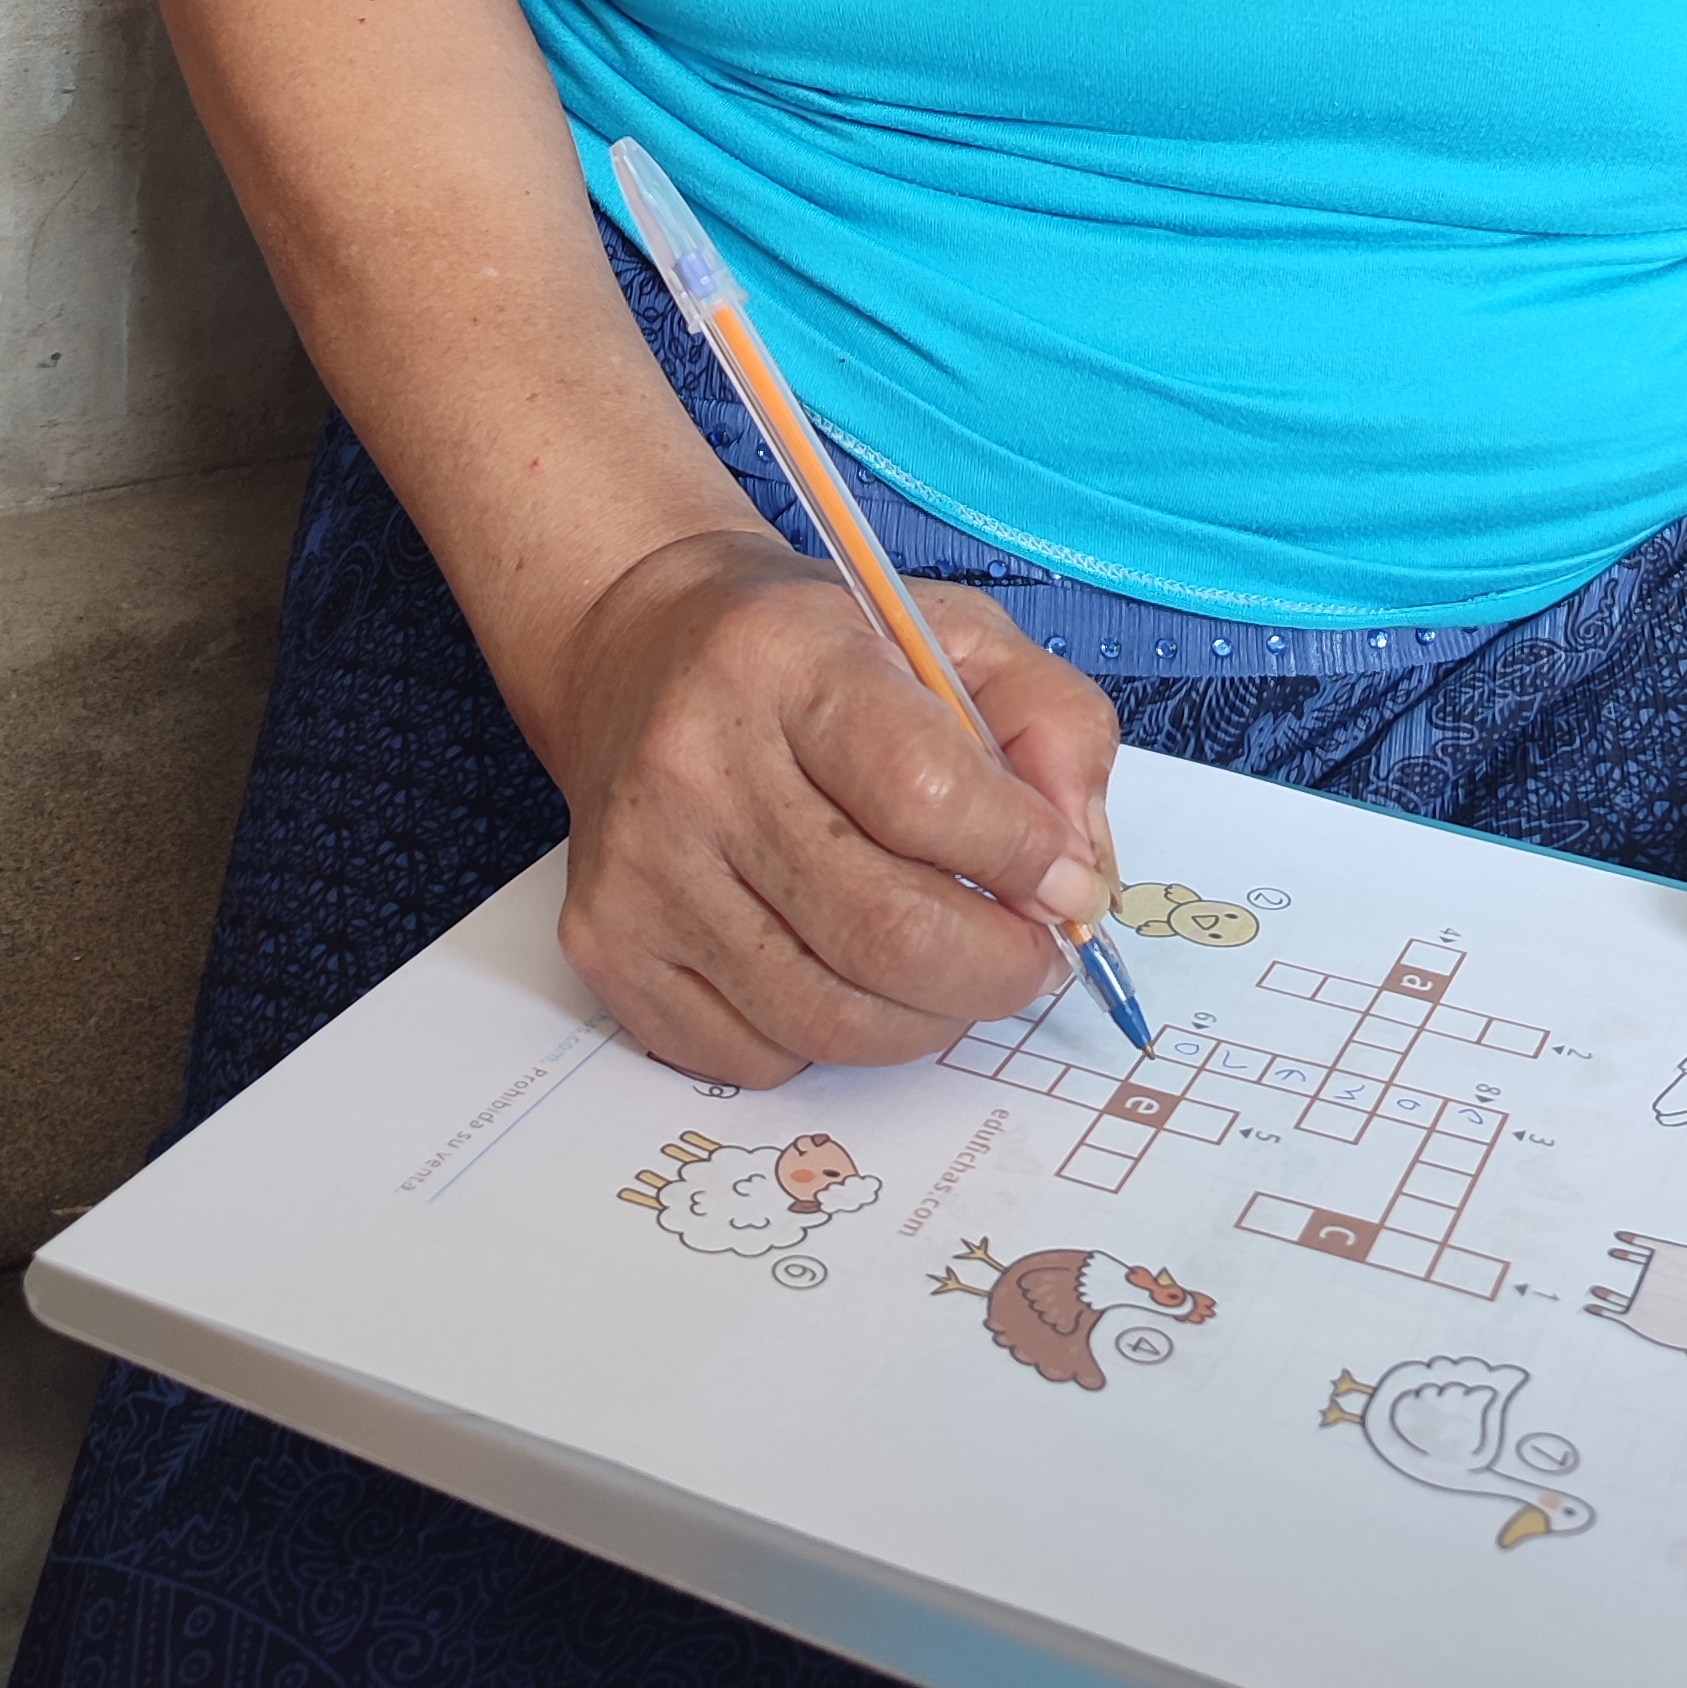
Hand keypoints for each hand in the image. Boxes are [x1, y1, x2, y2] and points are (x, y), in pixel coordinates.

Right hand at [541, 530, 1120, 1082]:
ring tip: (957, 969)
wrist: (643, 651)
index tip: (1063, 878)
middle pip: (885, 933)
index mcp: (786, 658)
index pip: (926, 794)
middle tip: (1033, 956)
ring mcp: (640, 866)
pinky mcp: (606, 945)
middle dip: (998, 968)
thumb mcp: (954, 634)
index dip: (1023, 858)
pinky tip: (847, 969)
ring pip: (829, 1017)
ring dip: (931, 1018)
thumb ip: (1053, 726)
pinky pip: (759, 1053)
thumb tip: (1079, 871)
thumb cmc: (819, 651)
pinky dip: (834, 1037)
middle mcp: (694, 762)